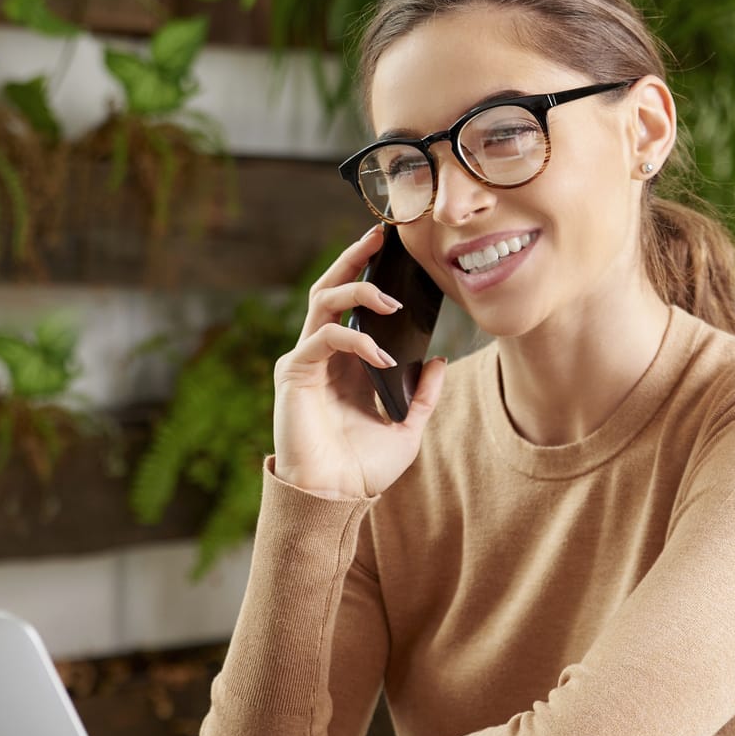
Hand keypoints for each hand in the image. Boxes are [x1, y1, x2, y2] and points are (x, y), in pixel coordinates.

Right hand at [273, 225, 446, 498]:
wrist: (335, 499)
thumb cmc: (363, 470)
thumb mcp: (406, 428)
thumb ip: (422, 395)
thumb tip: (439, 361)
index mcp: (345, 361)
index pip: (352, 303)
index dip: (368, 272)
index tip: (393, 248)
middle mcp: (322, 354)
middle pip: (330, 288)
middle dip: (353, 258)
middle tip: (379, 236)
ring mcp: (305, 361)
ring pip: (321, 302)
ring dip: (356, 289)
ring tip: (390, 297)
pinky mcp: (295, 374)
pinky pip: (324, 339)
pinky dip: (355, 340)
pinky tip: (382, 356)